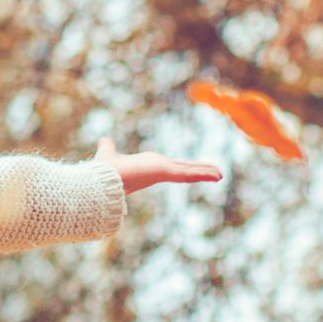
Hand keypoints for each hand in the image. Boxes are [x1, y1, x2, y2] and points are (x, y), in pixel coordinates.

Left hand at [95, 138, 222, 195]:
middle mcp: (158, 170)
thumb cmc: (105, 171)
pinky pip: (187, 173)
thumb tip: (103, 140)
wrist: (102, 181)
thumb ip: (108, 147)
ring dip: (205, 172)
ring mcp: (163, 172)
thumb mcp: (108, 153)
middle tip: (216, 173)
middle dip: (200, 170)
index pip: (172, 167)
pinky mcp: (165, 172)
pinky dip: (202, 174)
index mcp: (150, 167)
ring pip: (188, 172)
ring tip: (220, 175)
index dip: (184, 167)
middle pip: (184, 170)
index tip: (193, 168)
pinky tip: (216, 175)